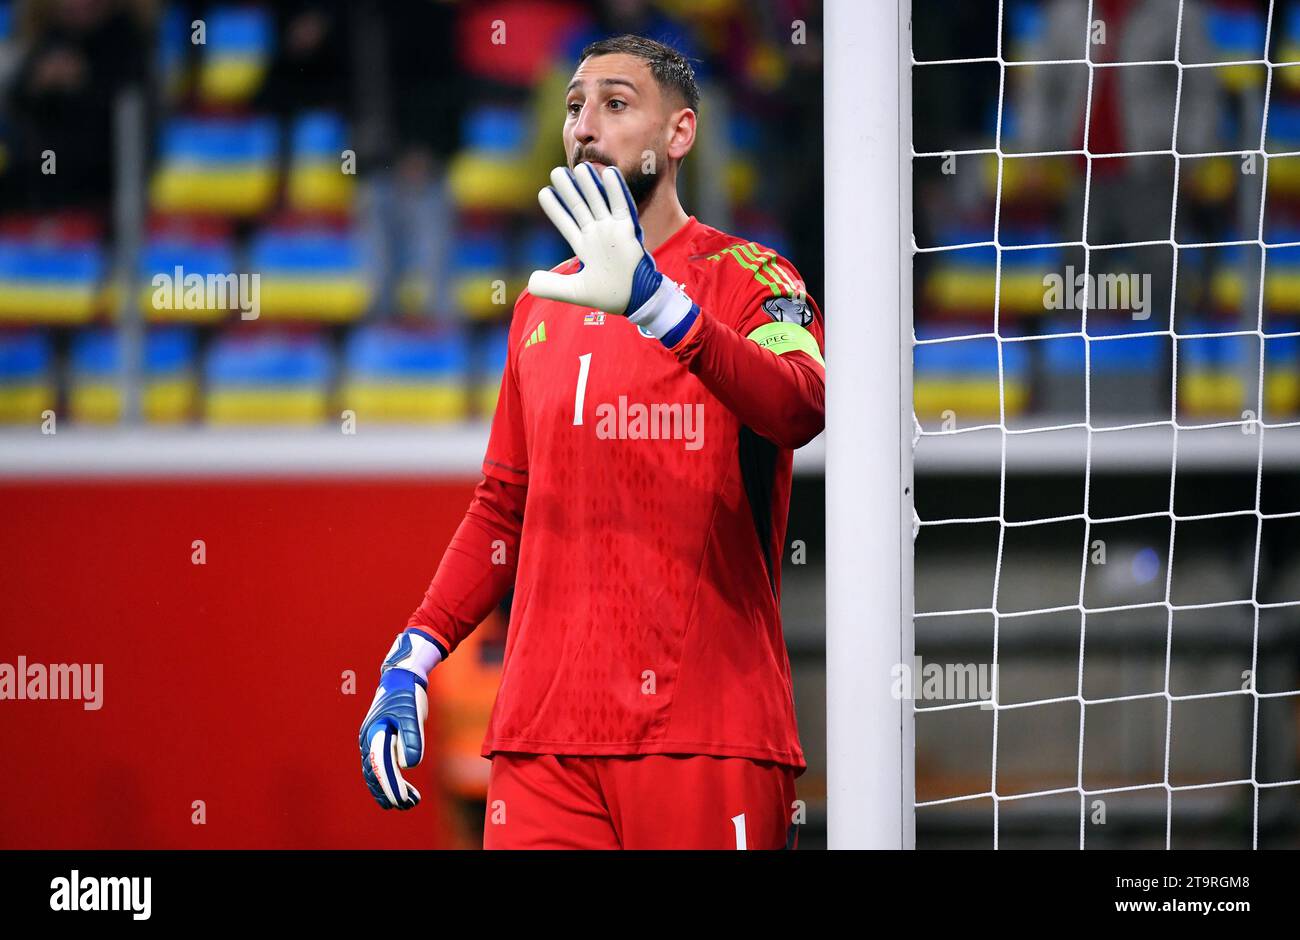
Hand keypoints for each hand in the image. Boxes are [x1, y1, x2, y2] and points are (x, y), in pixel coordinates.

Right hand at [358, 628, 441, 809]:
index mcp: (374, 733)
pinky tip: (405, 790)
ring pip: (375, 773)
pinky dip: (390, 780)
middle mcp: (368, 740)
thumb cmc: (407, 694)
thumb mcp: (413, 714)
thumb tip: (409, 765)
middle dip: (389, 792)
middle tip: (406, 806)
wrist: (401, 678)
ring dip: (389, 790)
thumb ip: (411, 738)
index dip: (390, 785)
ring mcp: (372, 741)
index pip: (380, 765)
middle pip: (374, 773)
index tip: (401, 800)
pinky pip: (380, 766)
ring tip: (409, 803)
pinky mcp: (380, 742)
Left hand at [527, 162, 664, 315]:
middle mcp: (596, 235)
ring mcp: (611, 231)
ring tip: (579, 167)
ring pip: (597, 202)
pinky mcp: (627, 231)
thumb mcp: (575, 291)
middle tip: (556, 172)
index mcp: (584, 247)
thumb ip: (552, 286)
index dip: (554, 209)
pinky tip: (609, 173)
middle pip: (579, 207)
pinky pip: (620, 206)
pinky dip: (615, 190)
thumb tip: (529, 282)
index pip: (566, 223)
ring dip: (589, 185)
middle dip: (568, 190)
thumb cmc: (609, 295)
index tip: (544, 193)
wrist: (636, 300)